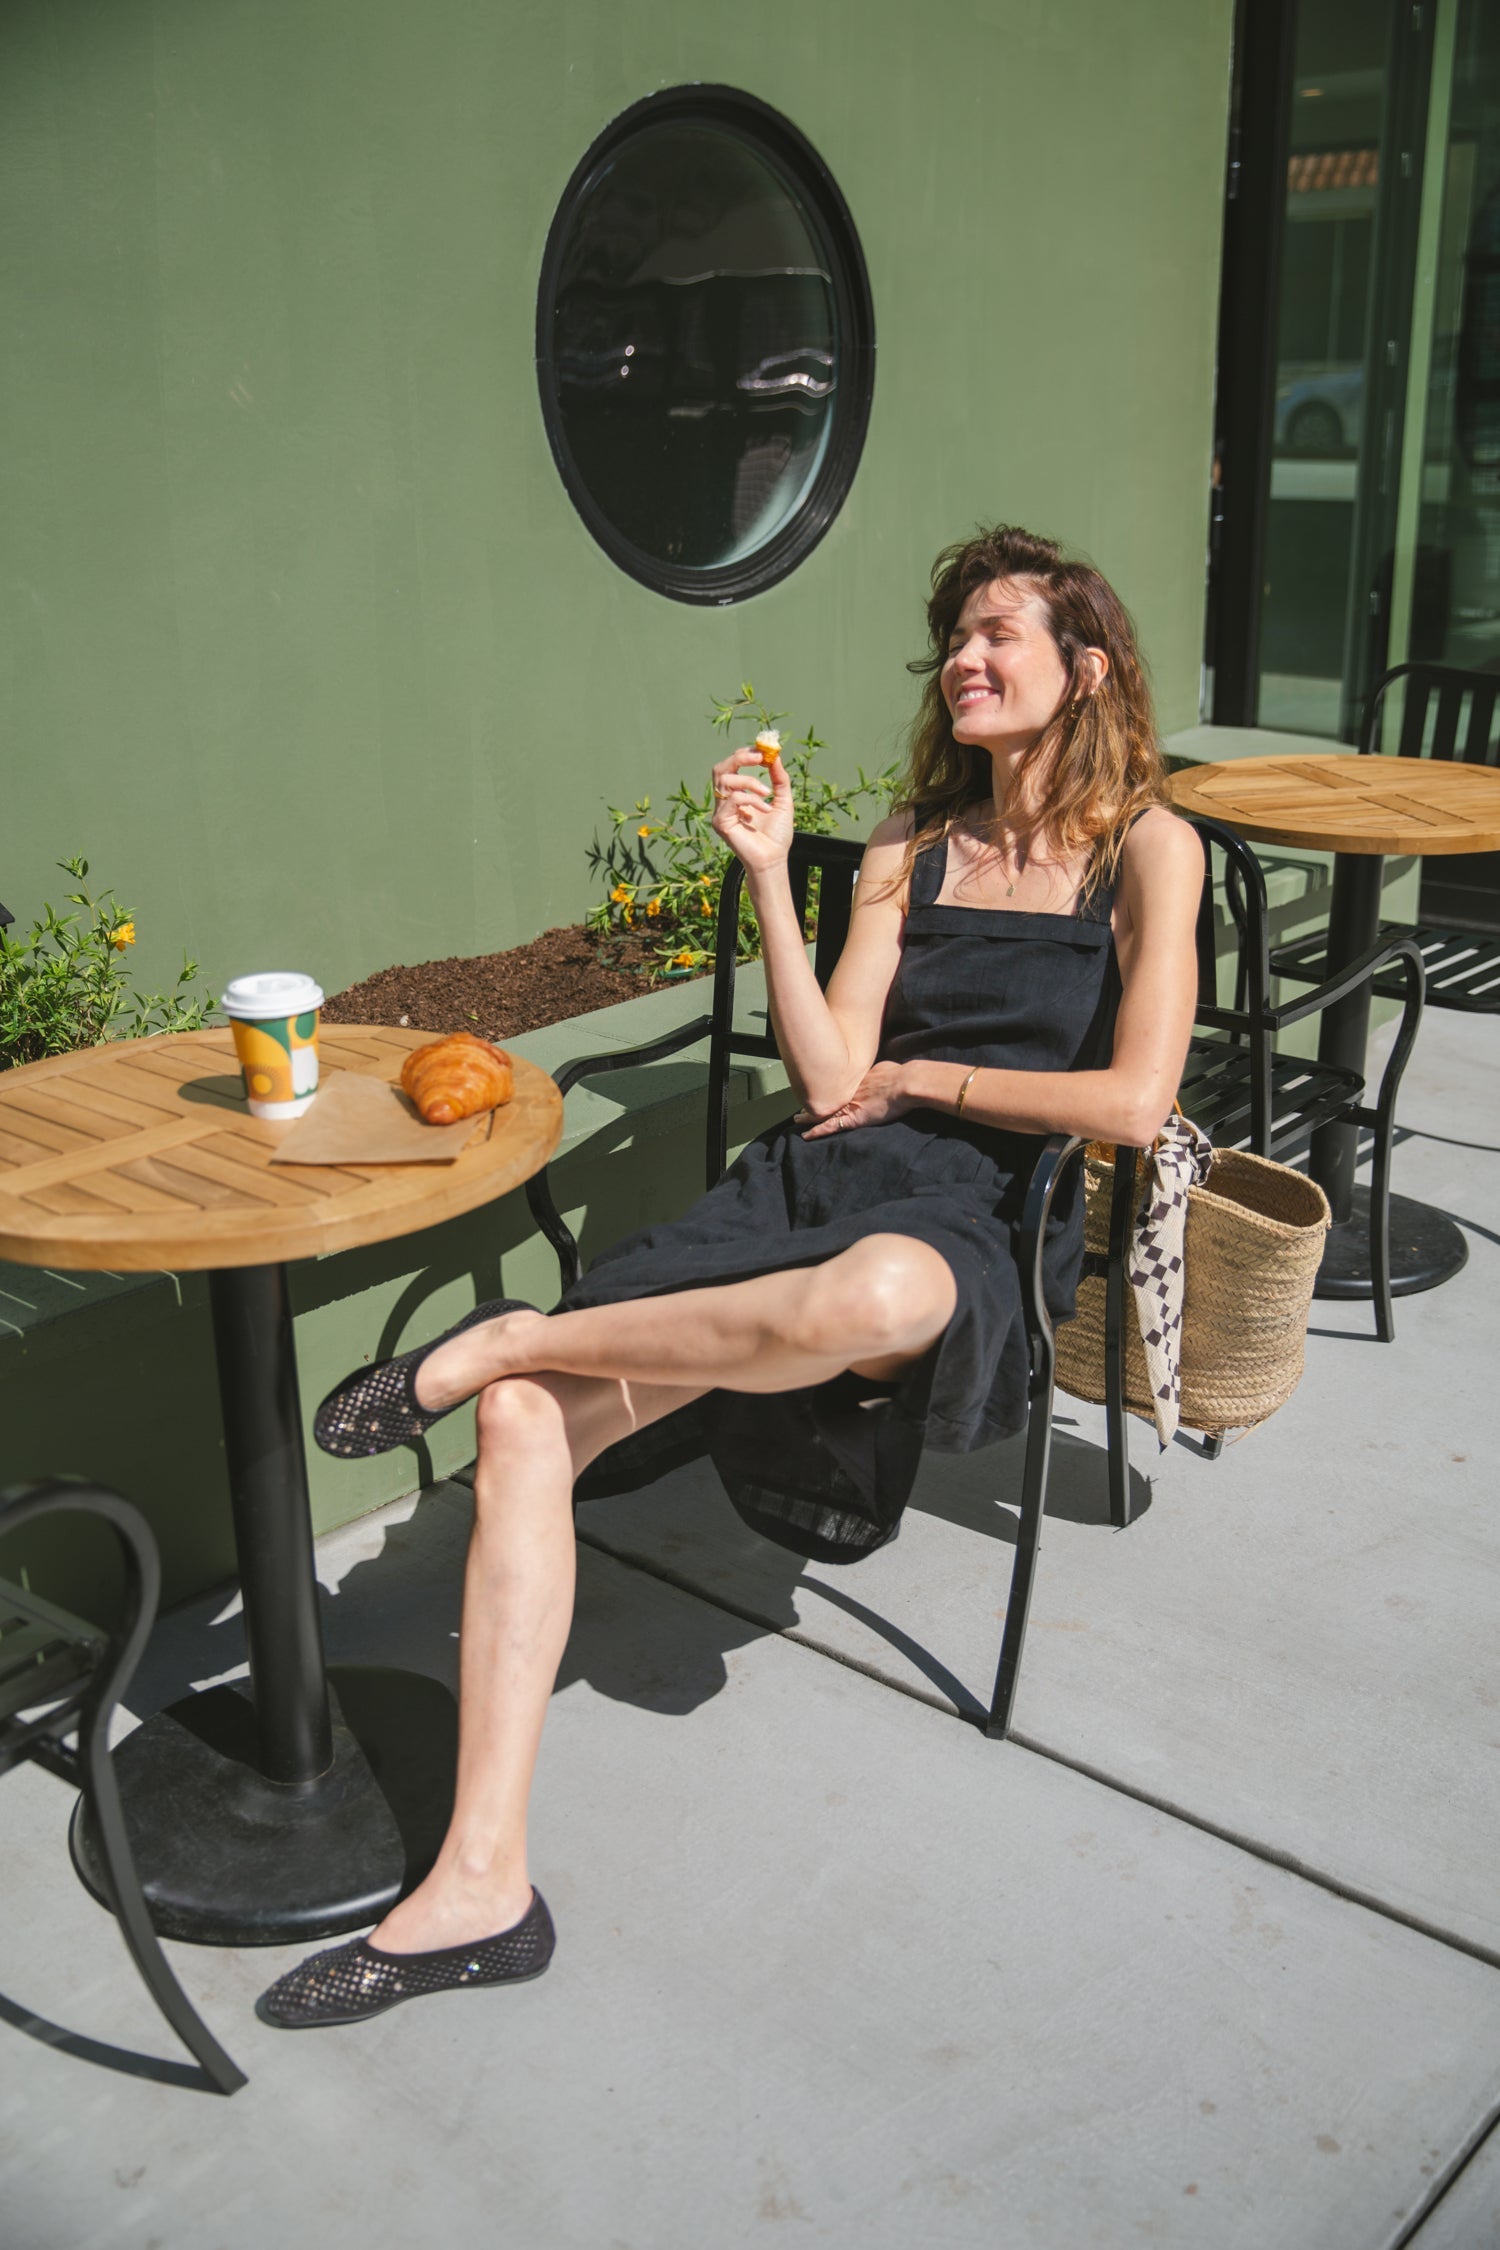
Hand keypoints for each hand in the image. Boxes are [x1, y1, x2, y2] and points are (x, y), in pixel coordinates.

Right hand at [710, 745, 793, 873]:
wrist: (774, 859)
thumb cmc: (777, 834)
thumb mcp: (782, 800)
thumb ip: (779, 778)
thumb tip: (775, 755)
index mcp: (737, 794)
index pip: (732, 766)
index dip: (744, 754)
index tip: (762, 750)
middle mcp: (725, 801)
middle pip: (721, 768)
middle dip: (739, 758)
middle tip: (759, 757)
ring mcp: (721, 812)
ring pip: (726, 780)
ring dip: (750, 781)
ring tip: (767, 793)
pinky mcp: (720, 822)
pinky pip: (732, 799)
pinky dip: (751, 800)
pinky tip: (765, 810)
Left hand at [798, 1062, 911, 1136]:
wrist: (904, 1084)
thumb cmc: (899, 1076)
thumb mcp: (883, 1069)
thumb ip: (877, 1073)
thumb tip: (880, 1073)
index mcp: (855, 1079)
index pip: (836, 1086)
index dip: (825, 1089)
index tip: (818, 1090)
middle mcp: (847, 1092)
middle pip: (824, 1097)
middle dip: (812, 1100)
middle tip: (801, 1102)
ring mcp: (848, 1106)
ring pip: (823, 1112)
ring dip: (809, 1116)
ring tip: (797, 1118)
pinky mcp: (852, 1119)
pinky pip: (830, 1127)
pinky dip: (817, 1131)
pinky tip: (806, 1135)